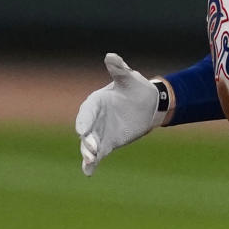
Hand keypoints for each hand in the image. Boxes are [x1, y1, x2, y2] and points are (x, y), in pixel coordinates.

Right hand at [75, 53, 162, 175]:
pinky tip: (88, 173)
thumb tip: (111, 56)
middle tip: (90, 149)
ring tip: (90, 162)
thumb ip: (120, 69)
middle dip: (87, 141)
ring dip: (88, 153)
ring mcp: (100, 132)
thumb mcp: (130, 78)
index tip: (81, 130)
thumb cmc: (136, 88)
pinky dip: (92, 163)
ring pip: (90, 144)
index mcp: (97, 101)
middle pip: (87, 131)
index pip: (87, 111)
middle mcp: (95, 118)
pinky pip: (98, 154)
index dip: (84, 121)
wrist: (147, 104)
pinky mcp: (107, 143)